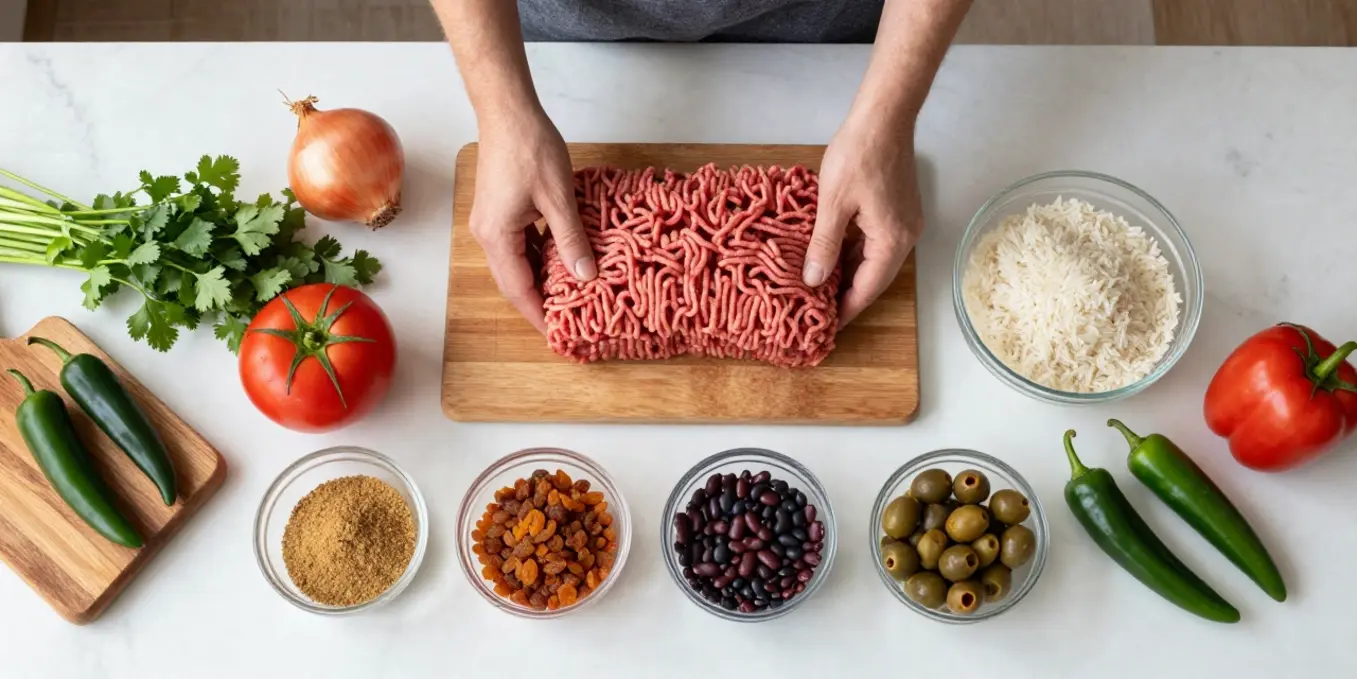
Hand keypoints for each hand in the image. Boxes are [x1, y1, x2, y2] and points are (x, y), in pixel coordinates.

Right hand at [469, 109, 596, 332]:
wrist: (507, 111)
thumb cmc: (530, 148)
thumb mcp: (559, 198)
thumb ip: (571, 239)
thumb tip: (586, 275)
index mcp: (497, 236)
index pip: (518, 289)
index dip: (539, 314)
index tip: (559, 334)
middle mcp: (488, 234)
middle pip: (514, 280)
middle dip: (540, 301)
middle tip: (570, 318)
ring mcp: (492, 222)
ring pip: (517, 262)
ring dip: (542, 278)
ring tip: (571, 294)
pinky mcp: (500, 210)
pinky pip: (519, 243)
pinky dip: (540, 255)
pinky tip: (563, 258)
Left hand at [803, 116, 923, 327]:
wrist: (883, 116)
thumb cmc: (858, 154)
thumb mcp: (833, 204)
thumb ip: (823, 245)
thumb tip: (813, 280)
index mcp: (892, 240)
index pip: (869, 287)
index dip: (847, 309)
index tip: (828, 327)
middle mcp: (905, 236)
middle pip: (876, 277)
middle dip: (848, 295)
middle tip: (820, 312)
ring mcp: (905, 222)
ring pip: (875, 259)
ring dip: (851, 273)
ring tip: (822, 289)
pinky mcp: (899, 209)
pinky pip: (876, 241)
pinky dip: (856, 252)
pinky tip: (833, 257)